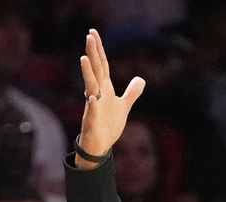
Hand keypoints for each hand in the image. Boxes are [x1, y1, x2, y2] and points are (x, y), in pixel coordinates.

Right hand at [77, 28, 144, 167]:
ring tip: (84, 58)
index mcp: (105, 89)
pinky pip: (92, 111)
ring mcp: (93, 106)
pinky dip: (92, 104)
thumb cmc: (109, 124)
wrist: (101, 145)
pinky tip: (92, 97)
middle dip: (93, 53)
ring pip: (90, 86)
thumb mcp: (124, 106)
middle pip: (95, 70)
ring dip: (87, 73)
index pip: (102, 65)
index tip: (93, 33)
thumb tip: (141, 79)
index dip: (99, 49)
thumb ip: (132, 92)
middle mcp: (97, 93)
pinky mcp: (92, 120)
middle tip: (89, 36)